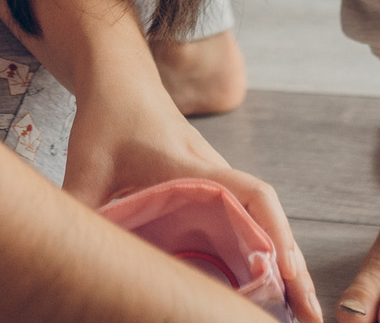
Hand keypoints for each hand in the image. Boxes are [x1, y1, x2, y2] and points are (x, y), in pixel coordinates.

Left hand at [62, 71, 321, 322]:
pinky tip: (269, 282)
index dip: (274, 233)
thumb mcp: (84, 166)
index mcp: (191, 167)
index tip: (288, 273)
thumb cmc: (106, 119)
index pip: (250, 196)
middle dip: (294, 265)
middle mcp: (216, 172)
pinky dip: (267, 248)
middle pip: (271, 217)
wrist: (120, 80)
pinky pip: (250, 219)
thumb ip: (80, 210)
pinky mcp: (213, 186)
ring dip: (285, 260)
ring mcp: (219, 179)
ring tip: (300, 310)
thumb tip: (68, 260)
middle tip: (311, 314)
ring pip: (265, 220)